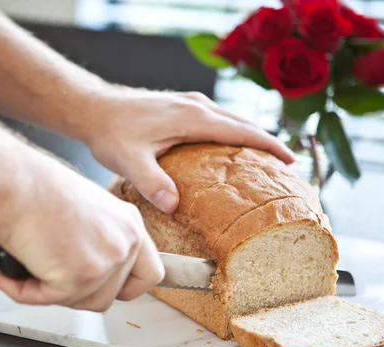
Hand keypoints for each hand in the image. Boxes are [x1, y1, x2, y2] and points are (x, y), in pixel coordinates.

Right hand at [0, 154, 164, 311]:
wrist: (16, 183)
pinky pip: (49, 301)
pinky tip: (11, 273)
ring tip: (30, 266)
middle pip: (111, 295)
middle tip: (51, 274)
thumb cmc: (37, 188)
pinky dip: (23, 291)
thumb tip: (87, 270)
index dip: (127, 288)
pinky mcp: (78, 277)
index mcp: (129, 224)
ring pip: (83, 302)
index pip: (150, 274)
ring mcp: (105, 262)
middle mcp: (124, 242)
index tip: (111, 290)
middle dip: (78, 292)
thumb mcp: (86, 211)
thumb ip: (99, 241)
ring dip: (52, 293)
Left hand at [84, 88, 294, 213]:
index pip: (241, 131)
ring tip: (263, 159)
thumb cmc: (111, 132)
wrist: (93, 108)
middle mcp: (196, 105)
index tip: (290, 160)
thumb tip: (174, 205)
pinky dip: (231, 131)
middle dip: (266, 142)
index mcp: (192, 117)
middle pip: (242, 123)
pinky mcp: (180, 105)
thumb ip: (152, 183)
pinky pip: (216, 118)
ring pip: (229, 119)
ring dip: (249, 135)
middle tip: (285, 166)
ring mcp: (188, 102)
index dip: (268, 145)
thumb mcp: (130, 161)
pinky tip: (228, 148)